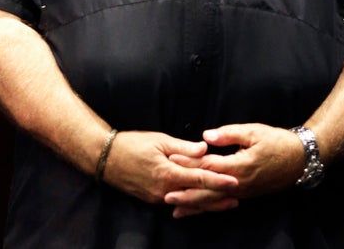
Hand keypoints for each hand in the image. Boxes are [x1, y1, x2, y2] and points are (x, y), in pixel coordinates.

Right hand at [100, 131, 238, 210]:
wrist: (106, 158)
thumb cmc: (133, 144)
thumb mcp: (159, 140)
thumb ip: (183, 148)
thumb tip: (204, 150)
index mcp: (168, 173)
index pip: (199, 179)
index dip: (218, 181)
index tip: (234, 182)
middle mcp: (164, 190)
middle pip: (196, 196)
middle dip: (217, 198)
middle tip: (237, 198)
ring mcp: (158, 197)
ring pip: (187, 201)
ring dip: (206, 202)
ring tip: (224, 203)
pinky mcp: (152, 198)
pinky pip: (176, 201)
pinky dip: (190, 202)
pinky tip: (201, 203)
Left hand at [165, 123, 303, 217]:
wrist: (299, 159)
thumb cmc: (277, 141)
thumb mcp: (253, 131)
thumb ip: (228, 134)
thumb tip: (206, 136)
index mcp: (239, 166)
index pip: (208, 166)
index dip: (188, 163)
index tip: (171, 160)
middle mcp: (238, 184)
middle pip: (207, 190)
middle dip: (186, 192)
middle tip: (164, 193)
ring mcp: (242, 192)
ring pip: (214, 201)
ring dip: (194, 204)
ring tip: (174, 208)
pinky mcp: (245, 194)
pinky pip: (223, 203)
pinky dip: (208, 207)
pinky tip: (198, 209)